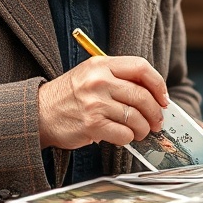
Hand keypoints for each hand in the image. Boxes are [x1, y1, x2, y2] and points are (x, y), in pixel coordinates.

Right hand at [37, 56, 168, 149]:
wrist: (39, 114)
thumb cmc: (69, 96)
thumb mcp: (91, 74)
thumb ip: (118, 78)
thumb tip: (153, 93)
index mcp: (101, 64)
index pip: (141, 67)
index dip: (158, 84)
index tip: (163, 98)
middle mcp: (98, 81)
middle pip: (142, 95)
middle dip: (155, 112)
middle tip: (157, 121)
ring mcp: (95, 103)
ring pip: (136, 117)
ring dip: (143, 128)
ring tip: (141, 131)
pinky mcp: (92, 125)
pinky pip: (124, 133)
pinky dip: (128, 138)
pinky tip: (124, 136)